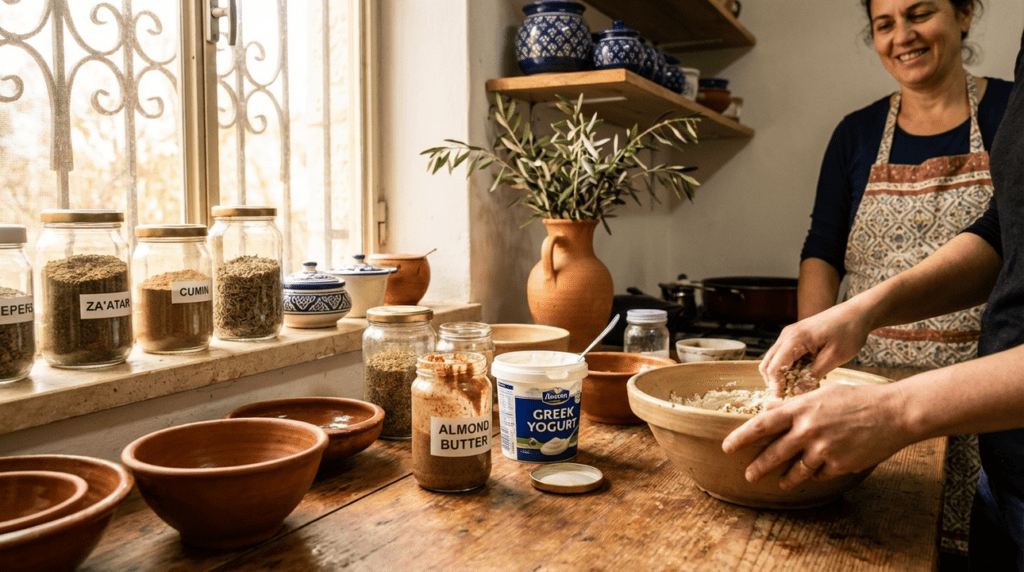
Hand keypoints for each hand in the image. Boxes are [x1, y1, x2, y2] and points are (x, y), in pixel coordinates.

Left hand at [721, 382, 910, 489]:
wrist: (894, 413)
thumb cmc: (858, 398)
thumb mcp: (822, 394)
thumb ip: (794, 404)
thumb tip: (770, 407)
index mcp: (801, 409)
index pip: (762, 424)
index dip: (741, 437)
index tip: (726, 447)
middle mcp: (808, 430)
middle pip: (774, 453)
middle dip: (758, 467)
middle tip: (749, 475)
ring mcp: (823, 450)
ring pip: (796, 470)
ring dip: (786, 478)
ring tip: (780, 483)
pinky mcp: (839, 465)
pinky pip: (819, 474)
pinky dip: (816, 474)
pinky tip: (817, 471)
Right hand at [759, 302, 873, 395]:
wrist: (856, 313)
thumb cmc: (849, 332)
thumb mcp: (834, 357)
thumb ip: (813, 374)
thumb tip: (796, 391)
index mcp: (795, 339)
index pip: (773, 367)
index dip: (776, 386)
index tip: (784, 400)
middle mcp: (787, 335)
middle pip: (767, 364)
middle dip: (774, 382)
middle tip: (789, 396)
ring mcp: (789, 335)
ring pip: (773, 360)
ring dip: (781, 375)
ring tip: (799, 387)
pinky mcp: (795, 337)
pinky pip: (783, 356)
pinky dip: (788, 368)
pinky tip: (804, 375)